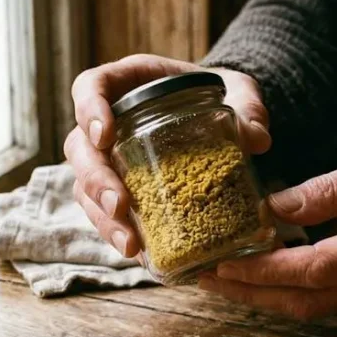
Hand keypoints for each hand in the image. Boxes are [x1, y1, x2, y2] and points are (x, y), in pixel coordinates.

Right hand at [64, 54, 271, 256]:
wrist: (220, 114)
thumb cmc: (219, 94)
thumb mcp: (238, 91)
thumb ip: (248, 108)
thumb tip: (257, 139)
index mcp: (127, 83)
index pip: (90, 86)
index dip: (88, 109)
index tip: (104, 135)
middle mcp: (109, 121)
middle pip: (79, 147)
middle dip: (96, 179)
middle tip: (120, 205)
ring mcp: (109, 158)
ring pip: (85, 187)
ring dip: (103, 218)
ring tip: (131, 245)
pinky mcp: (119, 188)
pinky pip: (105, 212)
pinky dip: (118, 233)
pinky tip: (141, 253)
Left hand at [199, 149, 336, 318]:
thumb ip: (328, 190)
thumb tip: (274, 208)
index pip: (313, 269)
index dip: (263, 271)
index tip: (222, 263)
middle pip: (303, 300)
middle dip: (248, 292)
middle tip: (201, 276)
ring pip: (309, 307)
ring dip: (261, 296)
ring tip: (217, 277)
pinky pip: (322, 300)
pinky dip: (284, 291)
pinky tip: (256, 274)